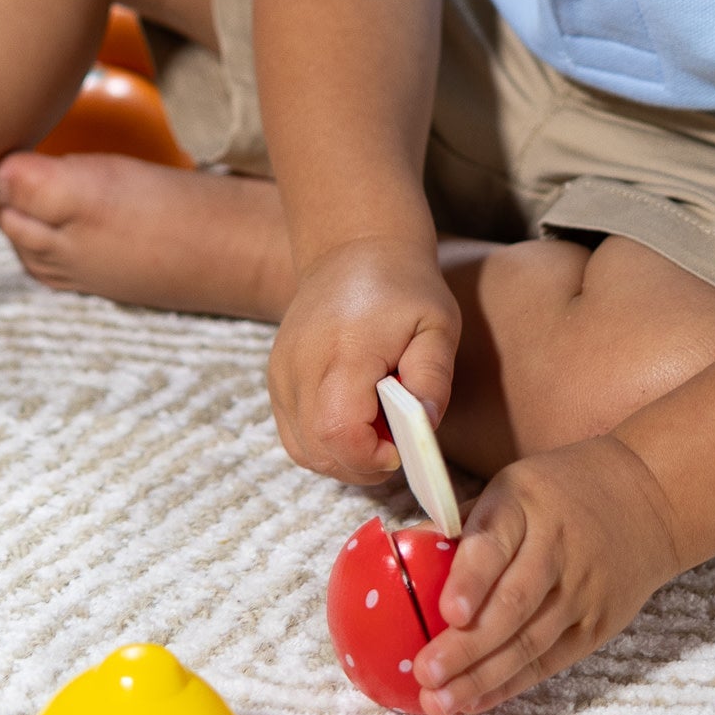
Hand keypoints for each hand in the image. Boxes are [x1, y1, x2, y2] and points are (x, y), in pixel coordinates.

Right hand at [268, 236, 459, 483]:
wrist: (352, 249)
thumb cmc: (403, 288)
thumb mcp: (438, 325)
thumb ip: (433, 378)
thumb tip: (424, 424)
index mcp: (344, 352)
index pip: (339, 432)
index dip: (371, 457)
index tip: (400, 448)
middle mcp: (301, 366)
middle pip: (318, 451)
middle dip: (361, 465)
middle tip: (394, 443)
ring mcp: (281, 374)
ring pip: (303, 451)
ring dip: (343, 459)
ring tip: (376, 431)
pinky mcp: (276, 380)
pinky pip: (295, 436)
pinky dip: (325, 445)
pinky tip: (355, 423)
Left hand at [413, 435, 684, 714]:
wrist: (650, 498)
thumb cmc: (559, 493)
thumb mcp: (512, 485)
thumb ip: (463, 526)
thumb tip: (403, 561)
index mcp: (525, 504)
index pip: (496, 544)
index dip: (472, 581)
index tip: (448, 613)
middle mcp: (558, 549)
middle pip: (513, 605)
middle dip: (467, 646)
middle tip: (426, 674)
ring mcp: (583, 591)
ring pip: (530, 642)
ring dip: (482, 677)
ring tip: (440, 702)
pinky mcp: (598, 625)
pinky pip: (550, 661)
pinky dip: (510, 685)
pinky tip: (475, 701)